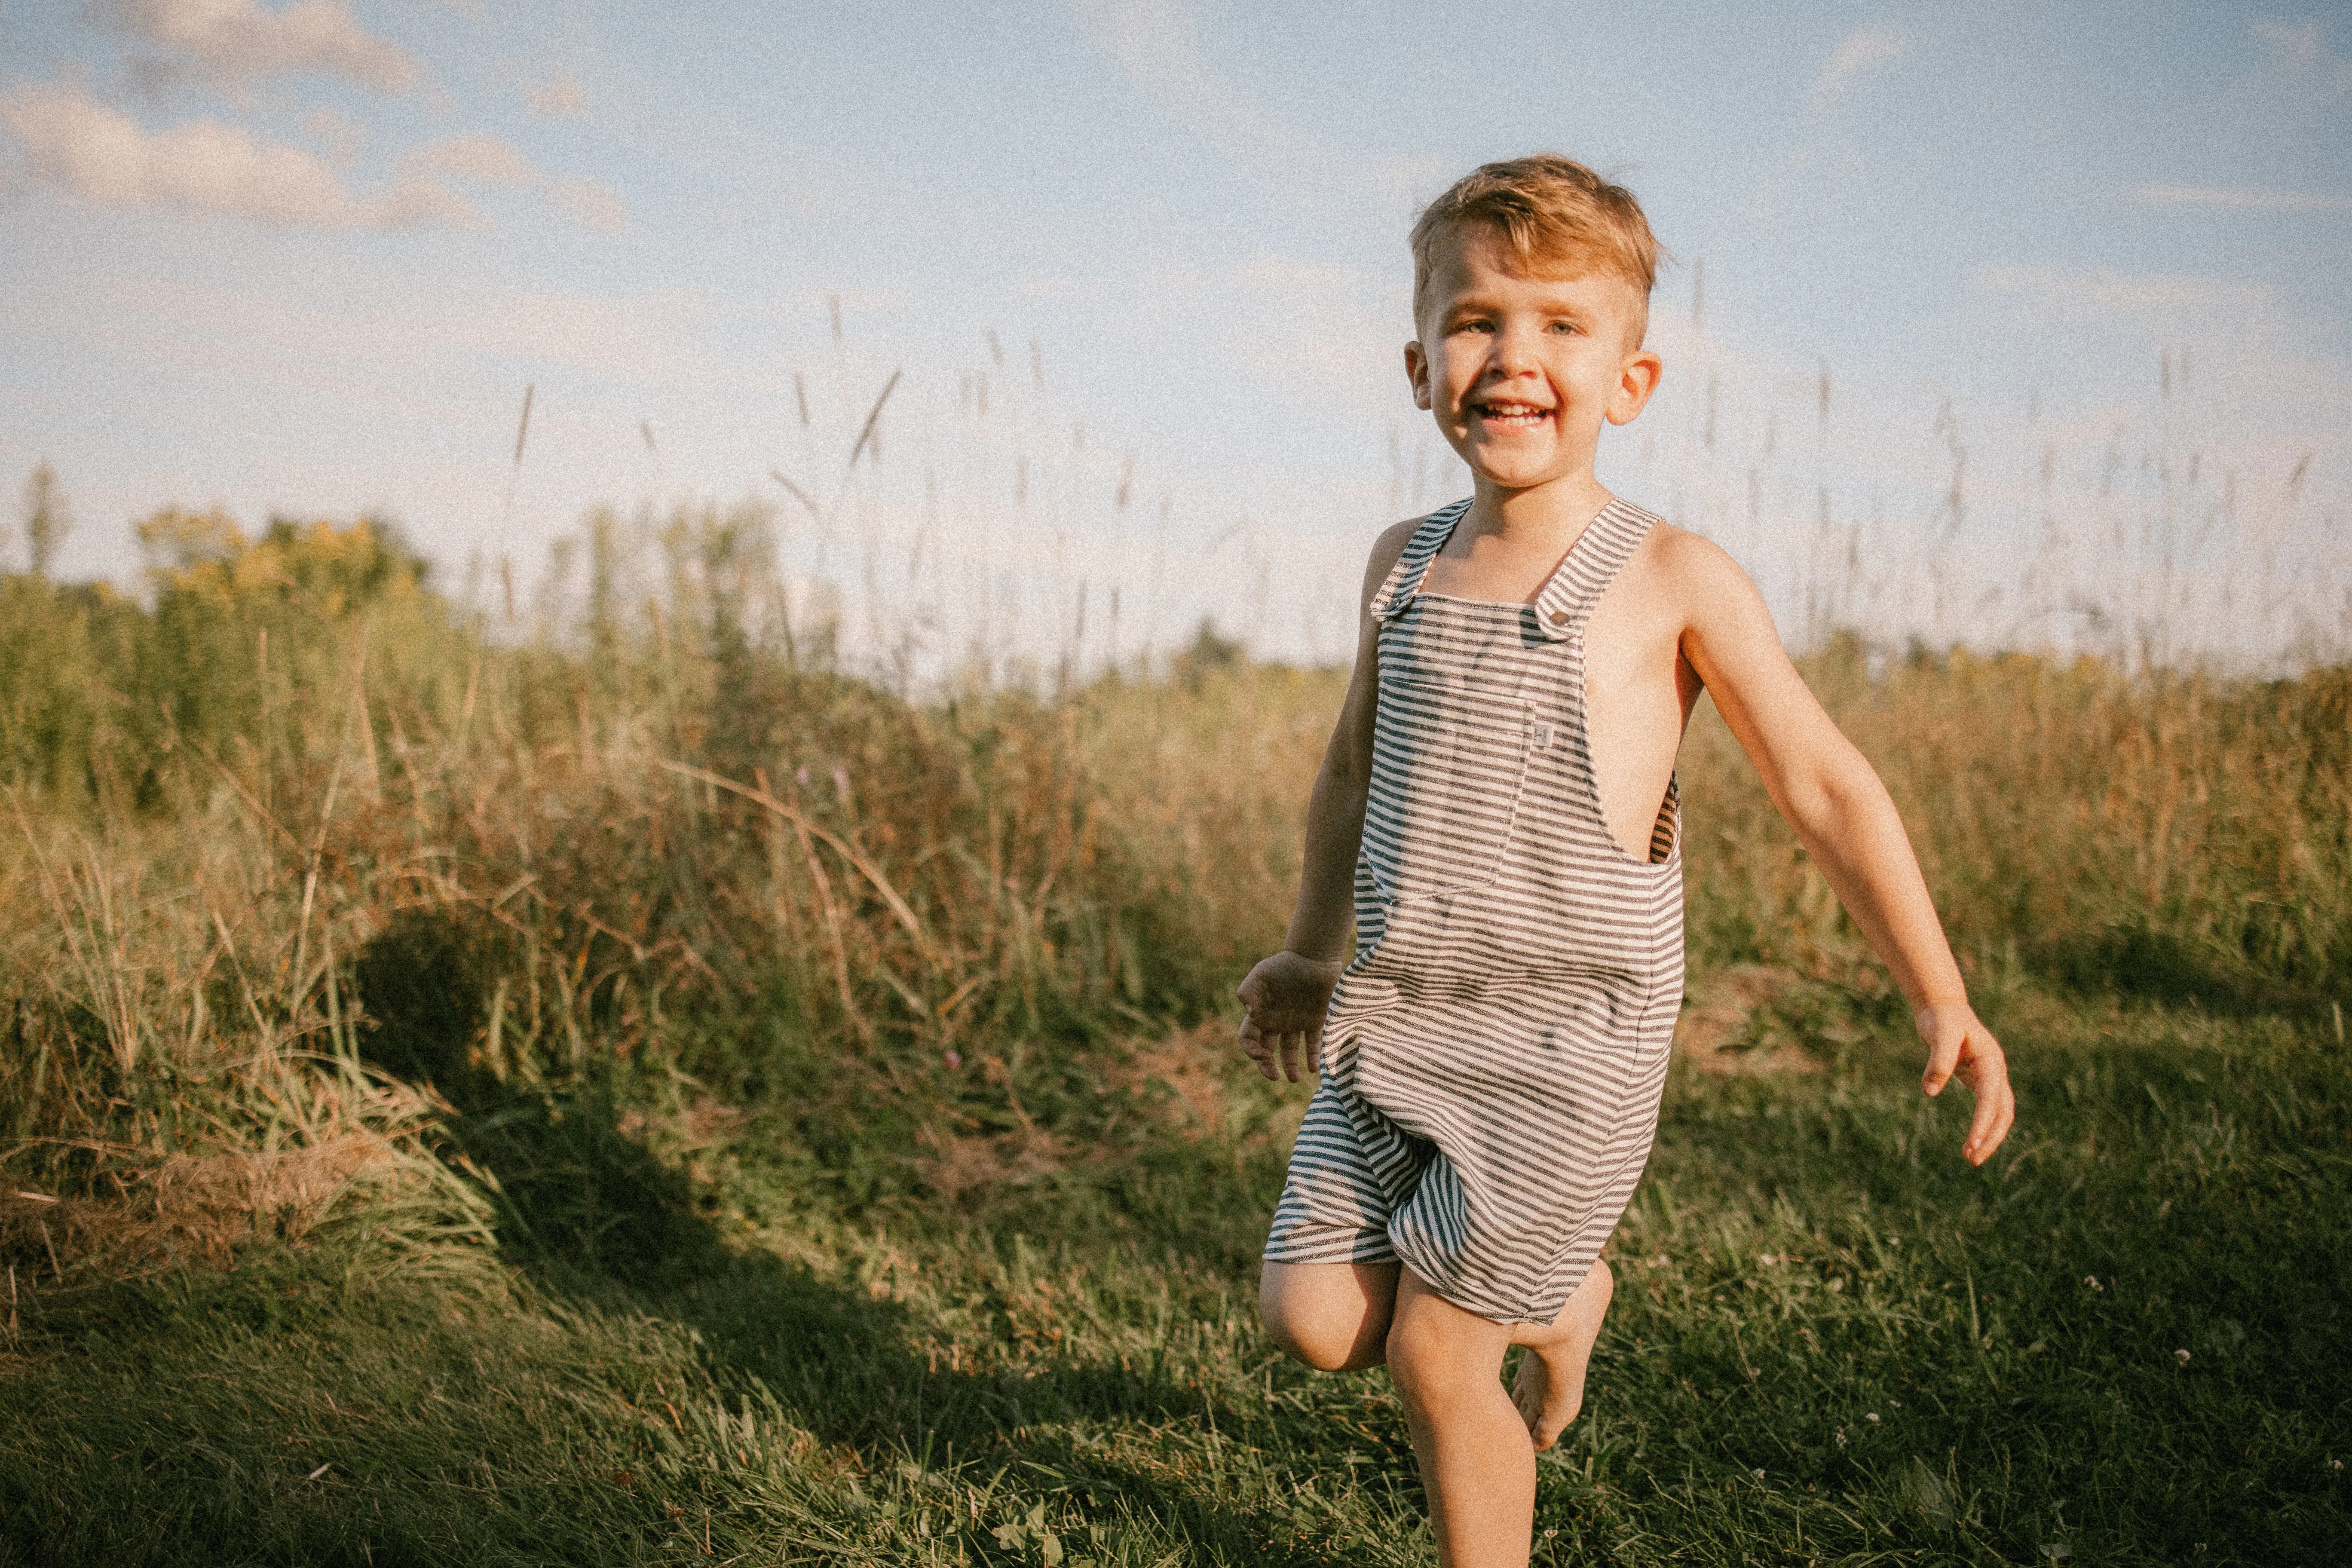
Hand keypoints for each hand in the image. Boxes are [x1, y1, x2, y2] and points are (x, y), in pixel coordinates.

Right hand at [1236, 951, 1344, 1082]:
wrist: (1313, 956)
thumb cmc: (1284, 964)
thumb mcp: (1261, 974)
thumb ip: (1248, 991)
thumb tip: (1251, 1014)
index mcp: (1260, 1013)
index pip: (1248, 1039)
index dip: (1251, 1050)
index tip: (1263, 1054)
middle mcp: (1276, 1021)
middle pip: (1266, 1050)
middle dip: (1267, 1066)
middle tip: (1275, 1076)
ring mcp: (1295, 1022)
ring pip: (1289, 1051)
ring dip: (1290, 1067)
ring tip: (1295, 1079)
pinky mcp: (1315, 1021)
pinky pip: (1313, 1043)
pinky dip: (1314, 1057)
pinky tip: (1314, 1068)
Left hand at [1916, 998, 2015, 1164]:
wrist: (1944, 1006)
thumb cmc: (1941, 1018)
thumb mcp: (1939, 1033)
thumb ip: (1937, 1061)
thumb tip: (1930, 1093)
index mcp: (1991, 1061)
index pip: (1990, 1099)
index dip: (1982, 1123)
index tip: (1971, 1144)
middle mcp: (1996, 1071)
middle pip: (2002, 1111)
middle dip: (1990, 1137)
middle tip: (1973, 1159)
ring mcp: (1991, 1076)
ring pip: (1999, 1112)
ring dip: (1989, 1135)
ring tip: (1972, 1157)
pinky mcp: (1980, 1080)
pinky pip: (1988, 1108)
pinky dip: (1983, 1125)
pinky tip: (1972, 1141)